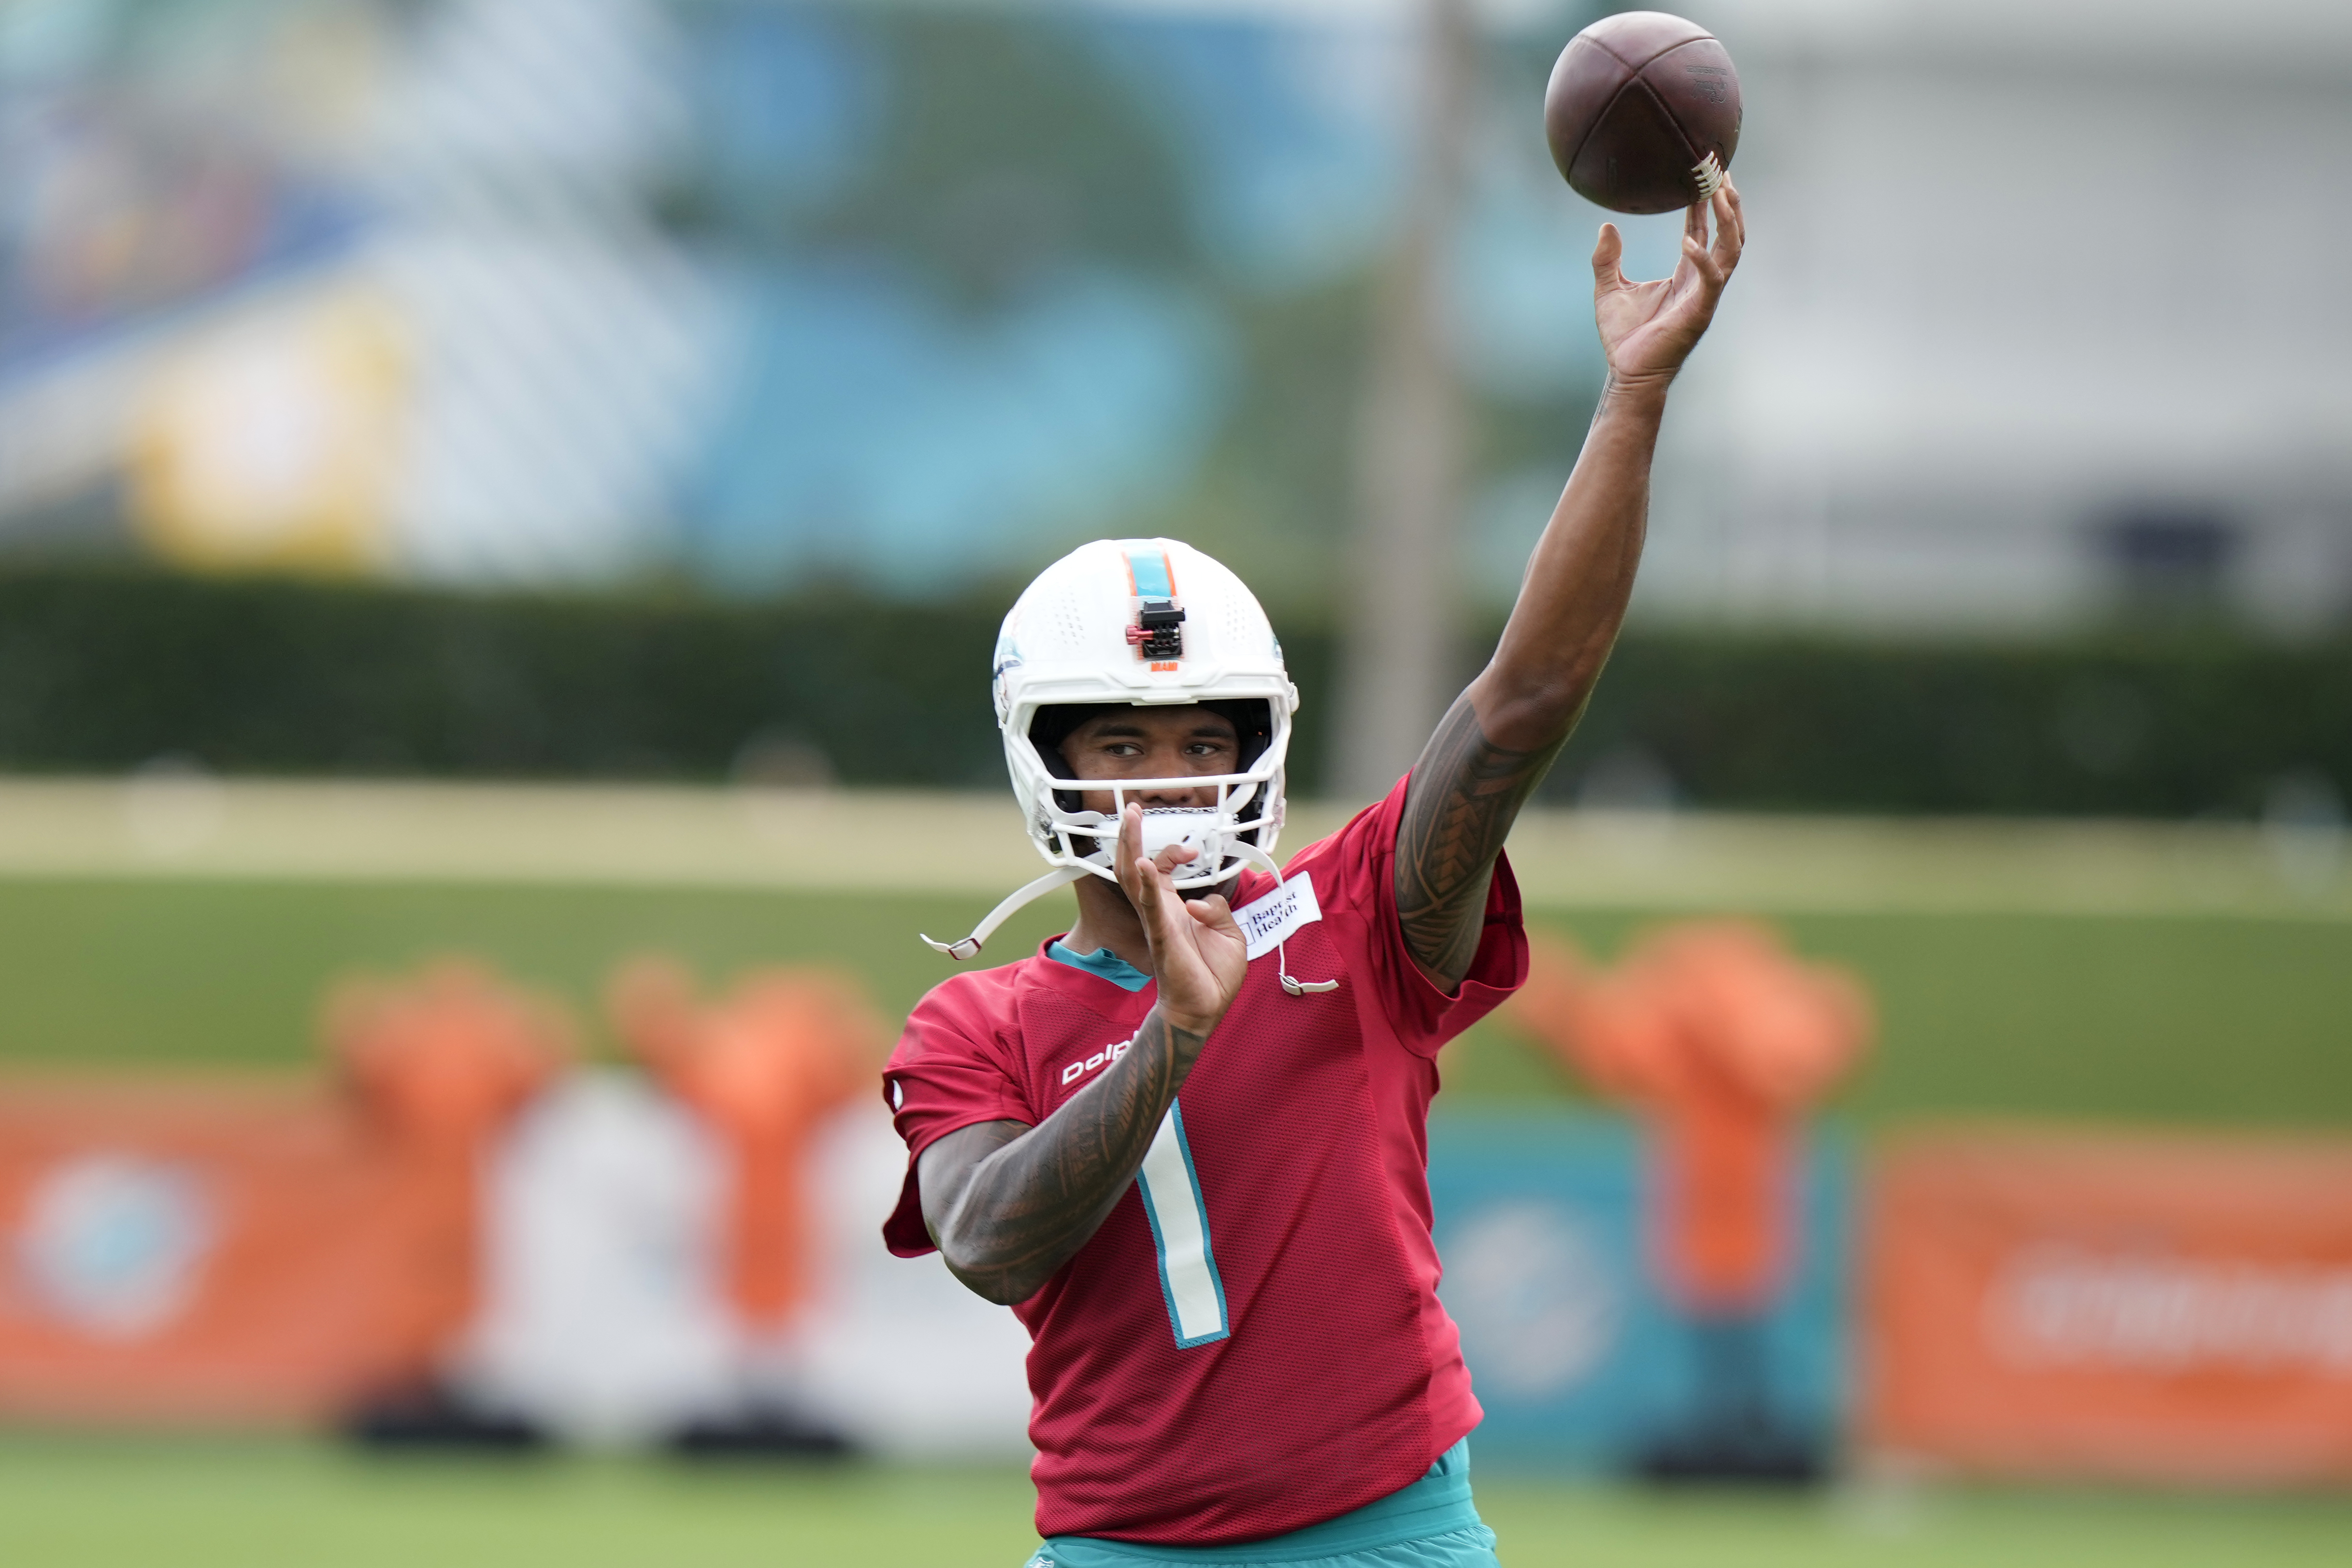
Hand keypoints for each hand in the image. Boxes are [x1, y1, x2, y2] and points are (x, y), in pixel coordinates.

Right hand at [1115, 804, 1247, 1035]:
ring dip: (1132, 849)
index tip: (1192, 848)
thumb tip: (1202, 899)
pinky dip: (1148, 883)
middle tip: (1131, 808)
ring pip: (1135, 880)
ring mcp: (1159, 923)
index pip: (1162, 869)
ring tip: (1129, 820)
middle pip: (1136, 867)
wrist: (1205, 1010)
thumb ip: (1218, 909)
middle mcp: (1160, 912)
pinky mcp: (1164, 937)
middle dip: (1131, 837)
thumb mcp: (1229, 934)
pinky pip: (1151, 907)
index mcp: (1174, 909)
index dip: (1172, 851)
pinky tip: (1144, 864)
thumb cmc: (1212, 976)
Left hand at [1592, 178, 1743, 390]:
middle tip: (1722, 171)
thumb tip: (1606, 225)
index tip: (1704, 175)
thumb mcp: (1608, 288)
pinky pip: (1711, 280)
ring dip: (1730, 221)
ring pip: (1731, 250)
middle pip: (1728, 234)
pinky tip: (1688, 241)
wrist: (1627, 374)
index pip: (1702, 231)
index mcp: (1686, 274)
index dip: (1705, 204)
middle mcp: (1702, 281)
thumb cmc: (1623, 338)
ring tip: (1721, 192)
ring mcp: (1705, 296)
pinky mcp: (1700, 312)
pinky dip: (1702, 259)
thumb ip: (1606, 258)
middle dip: (1730, 203)